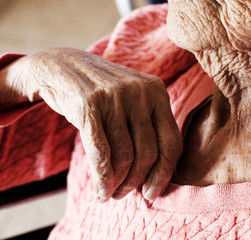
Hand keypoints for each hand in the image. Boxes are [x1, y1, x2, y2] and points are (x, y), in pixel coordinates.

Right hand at [1, 48, 182, 201]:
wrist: (60, 66)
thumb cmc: (103, 92)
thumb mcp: (134, 99)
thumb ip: (150, 126)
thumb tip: (162, 174)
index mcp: (157, 91)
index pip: (172, 142)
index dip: (165, 173)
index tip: (153, 192)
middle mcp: (140, 92)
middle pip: (148, 153)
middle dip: (137, 181)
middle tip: (126, 194)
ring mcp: (114, 96)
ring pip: (124, 155)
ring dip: (118, 183)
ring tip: (111, 193)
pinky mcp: (88, 105)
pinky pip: (101, 153)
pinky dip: (102, 178)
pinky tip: (100, 190)